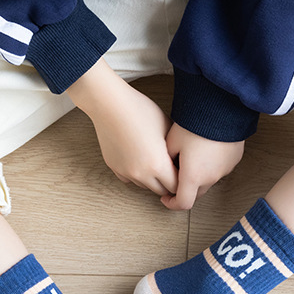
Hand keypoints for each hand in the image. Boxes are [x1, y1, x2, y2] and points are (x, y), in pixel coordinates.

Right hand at [67, 59, 177, 196]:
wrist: (110, 103)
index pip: (177, 186)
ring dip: (153, 179)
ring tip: (155, 162)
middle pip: (162, 190)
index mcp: (158, 165)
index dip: (182, 180)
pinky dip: (137, 174)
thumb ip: (177, 149)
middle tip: (173, 170)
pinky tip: (139, 158)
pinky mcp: (114, 168)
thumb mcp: (168, 128)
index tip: (183, 172)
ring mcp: (126, 172)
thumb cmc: (140, 110)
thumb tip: (183, 161)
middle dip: (169, 183)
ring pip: (145, 186)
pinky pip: (130, 179)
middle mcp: (141, 174)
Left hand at [163, 123, 244, 209]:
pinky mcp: (234, 160)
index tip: (165, 198)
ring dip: (199, 176)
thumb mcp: (171, 141)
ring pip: (208, 180)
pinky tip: (206, 149)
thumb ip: (166, 160)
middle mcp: (210, 178)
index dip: (172, 204)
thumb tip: (166, 166)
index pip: (183, 203)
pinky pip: (220, 168)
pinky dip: (211, 165)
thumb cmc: (195, 124)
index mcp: (193, 177)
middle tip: (176, 176)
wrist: (222, 109)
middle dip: (185, 189)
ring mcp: (224, 170)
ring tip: (192, 157)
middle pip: (196, 193)